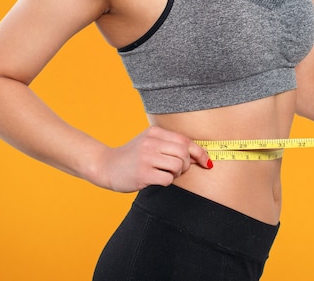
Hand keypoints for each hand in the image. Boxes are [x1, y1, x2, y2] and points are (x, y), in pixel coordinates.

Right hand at [91, 126, 212, 191]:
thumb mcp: (149, 141)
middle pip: (184, 153)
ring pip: (178, 166)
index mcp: (155, 132)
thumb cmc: (133, 156)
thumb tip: (198, 154)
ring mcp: (146, 158)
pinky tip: (157, 179)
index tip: (207, 162)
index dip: (200, 153)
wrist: (106, 166)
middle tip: (178, 170)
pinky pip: (167, 179)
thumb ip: (170, 143)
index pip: (185, 140)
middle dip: (187, 165)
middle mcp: (151, 142)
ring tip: (167, 174)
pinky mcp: (143, 174)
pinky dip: (167, 181)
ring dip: (177, 174)